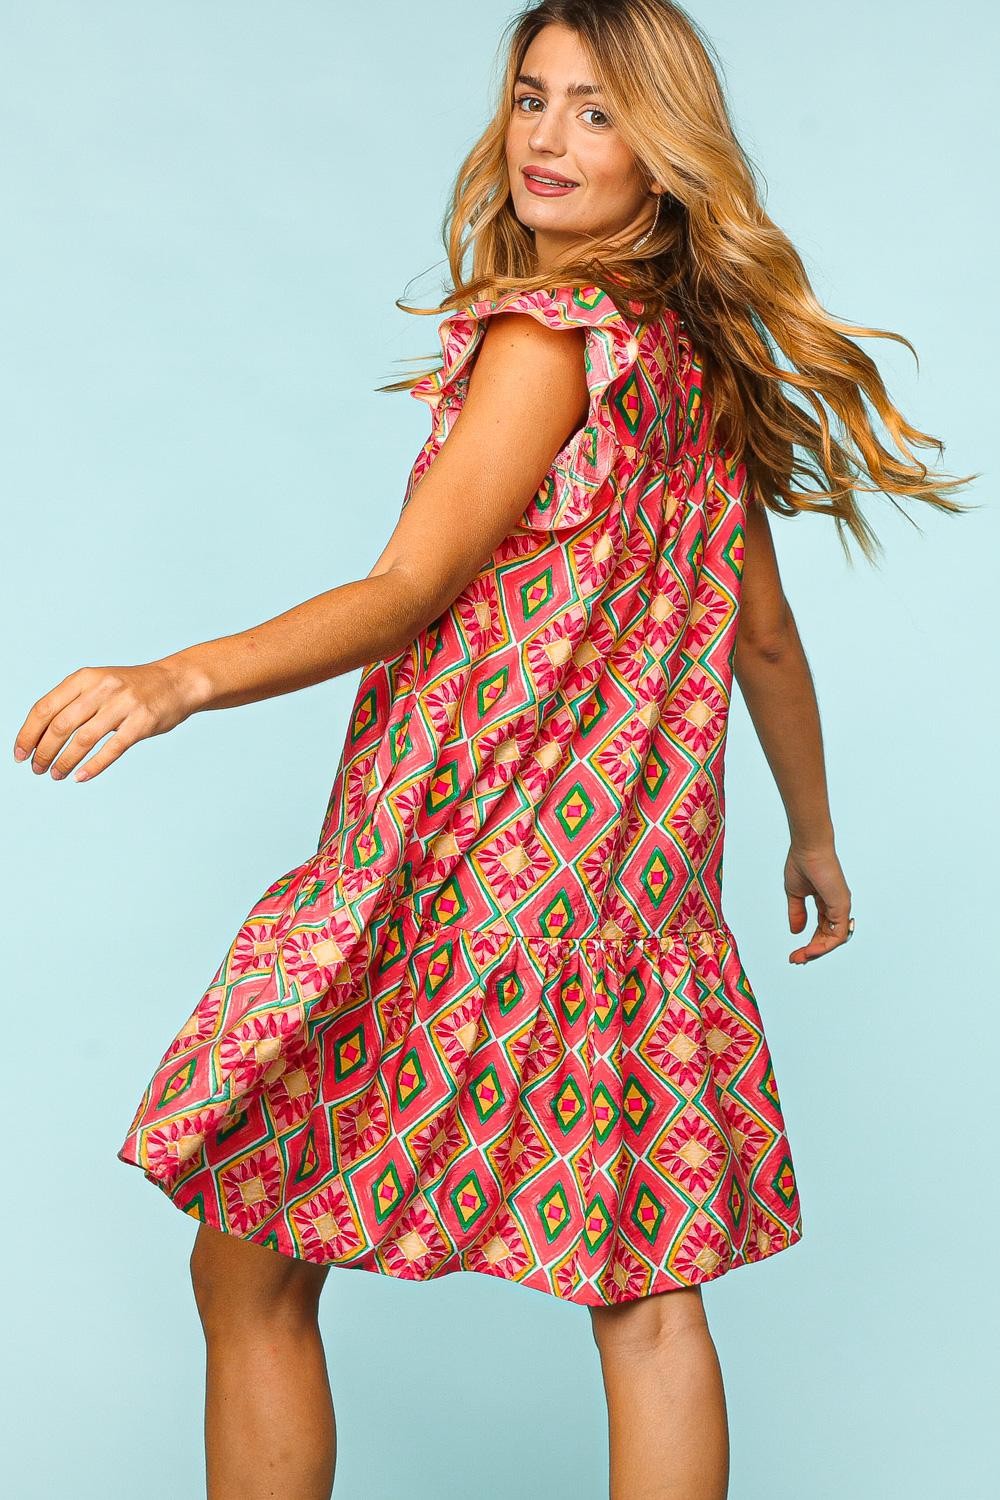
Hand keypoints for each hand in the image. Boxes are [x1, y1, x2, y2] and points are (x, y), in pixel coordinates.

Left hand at [12, 658, 205, 782]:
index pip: (45, 708)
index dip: (28, 733)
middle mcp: (102, 688)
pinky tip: (80, 777)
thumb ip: (72, 702)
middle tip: (37, 769)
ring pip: (83, 739)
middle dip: (44, 751)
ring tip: (55, 775)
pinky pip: (112, 749)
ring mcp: (123, 705)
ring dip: (65, 761)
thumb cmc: (133, 688)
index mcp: (85, 677)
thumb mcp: (99, 684)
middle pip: (61, 725)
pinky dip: (93, 766)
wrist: (176, 682)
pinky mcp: (142, 723)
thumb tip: (39, 735)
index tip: (20, 754)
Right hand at [783, 840, 852, 964]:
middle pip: (828, 938)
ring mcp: (841, 907)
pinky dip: (824, 945)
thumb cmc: (802, 864)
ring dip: (817, 952)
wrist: (808, 848)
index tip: (795, 953)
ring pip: (834, 940)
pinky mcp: (842, 907)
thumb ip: (797, 913)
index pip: (821, 930)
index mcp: (827, 903)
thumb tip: (796, 932)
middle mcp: (837, 907)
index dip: (809, 943)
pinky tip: (810, 950)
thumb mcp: (795, 894)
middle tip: (796, 960)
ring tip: (801, 957)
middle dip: (812, 951)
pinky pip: (837, 934)